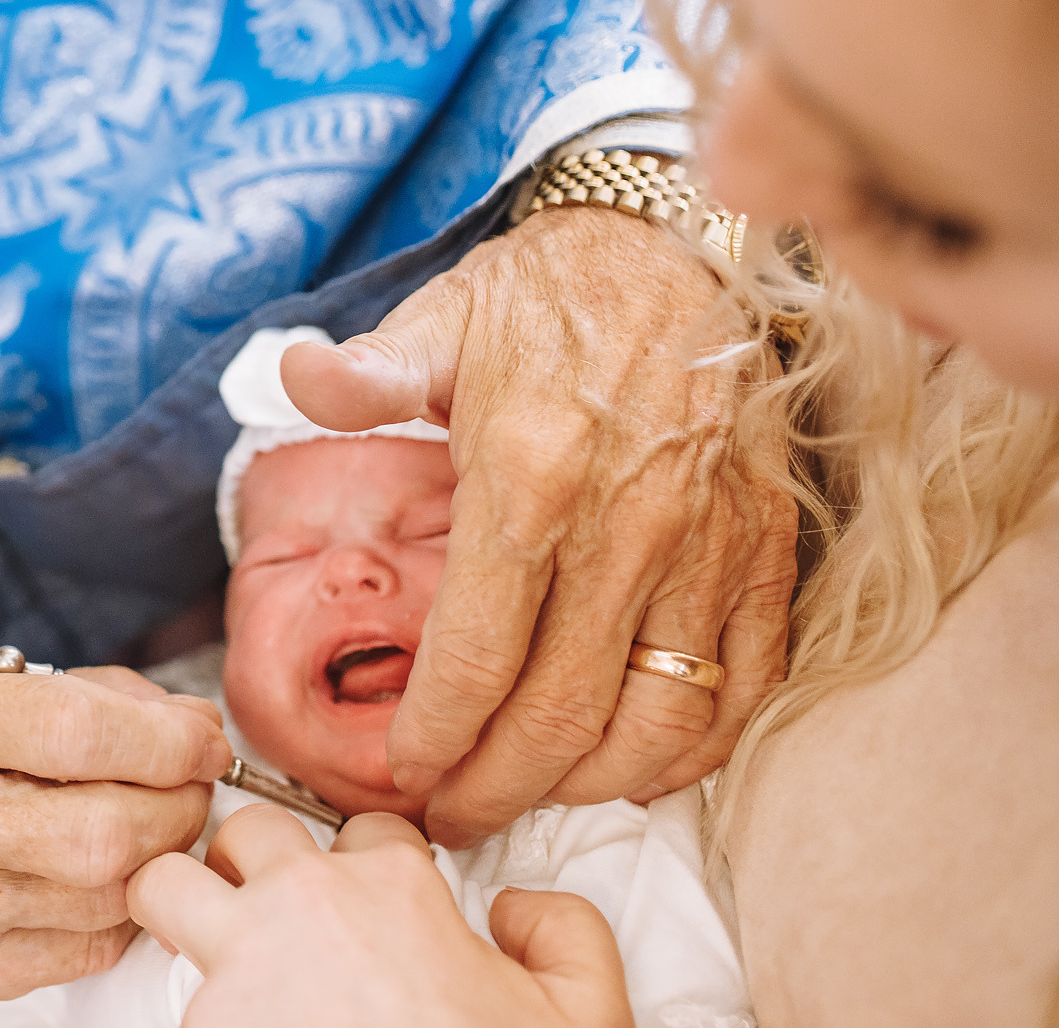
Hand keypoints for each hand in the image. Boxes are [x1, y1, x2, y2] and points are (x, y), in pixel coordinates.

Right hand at [0, 656, 231, 1004]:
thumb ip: (75, 695)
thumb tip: (190, 723)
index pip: (75, 731)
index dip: (164, 738)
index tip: (199, 735)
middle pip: (102, 832)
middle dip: (176, 806)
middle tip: (188, 784)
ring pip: (103, 898)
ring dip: (156, 859)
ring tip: (149, 823)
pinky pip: (80, 949)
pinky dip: (114, 910)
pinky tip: (100, 874)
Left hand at [129, 805, 633, 1027]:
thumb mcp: (586, 1011)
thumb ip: (566, 933)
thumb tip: (517, 905)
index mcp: (394, 887)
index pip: (365, 827)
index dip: (371, 862)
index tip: (369, 900)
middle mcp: (305, 904)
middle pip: (247, 832)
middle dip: (254, 862)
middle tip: (269, 909)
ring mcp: (240, 961)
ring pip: (165, 885)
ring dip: (180, 906)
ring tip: (212, 950)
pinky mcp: (200, 1026)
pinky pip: (170, 991)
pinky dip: (194, 1008)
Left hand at [281, 204, 797, 844]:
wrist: (687, 243)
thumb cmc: (550, 291)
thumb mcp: (443, 315)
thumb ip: (367, 368)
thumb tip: (292, 377)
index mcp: (530, 478)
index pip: (478, 659)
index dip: (437, 738)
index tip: (403, 776)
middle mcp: (627, 528)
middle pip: (559, 717)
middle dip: (495, 789)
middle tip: (449, 817)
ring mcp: (708, 547)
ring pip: (657, 723)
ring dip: (589, 787)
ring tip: (529, 799)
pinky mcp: (766, 549)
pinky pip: (743, 686)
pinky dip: (693, 749)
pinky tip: (638, 769)